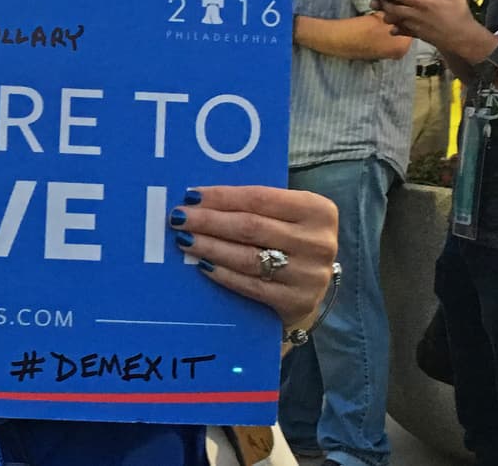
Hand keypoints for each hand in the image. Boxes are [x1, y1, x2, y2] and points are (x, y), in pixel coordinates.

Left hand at [171, 185, 337, 329]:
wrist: (309, 288)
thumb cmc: (287, 241)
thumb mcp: (285, 216)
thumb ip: (255, 206)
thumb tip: (200, 199)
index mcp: (318, 210)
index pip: (259, 198)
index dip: (221, 197)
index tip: (191, 196)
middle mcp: (318, 242)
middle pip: (251, 227)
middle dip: (209, 221)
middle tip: (179, 218)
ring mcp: (310, 275)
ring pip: (248, 257)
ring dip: (210, 247)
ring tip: (185, 239)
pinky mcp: (297, 302)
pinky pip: (250, 285)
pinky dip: (223, 273)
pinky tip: (203, 264)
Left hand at [373, 0, 493, 61]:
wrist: (464, 40)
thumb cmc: (461, 16)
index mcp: (423, 3)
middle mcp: (416, 15)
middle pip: (392, 8)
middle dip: (382, 3)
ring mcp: (415, 26)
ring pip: (395, 20)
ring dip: (387, 15)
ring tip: (382, 11)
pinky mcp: (418, 35)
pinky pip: (403, 32)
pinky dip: (396, 29)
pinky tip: (393, 28)